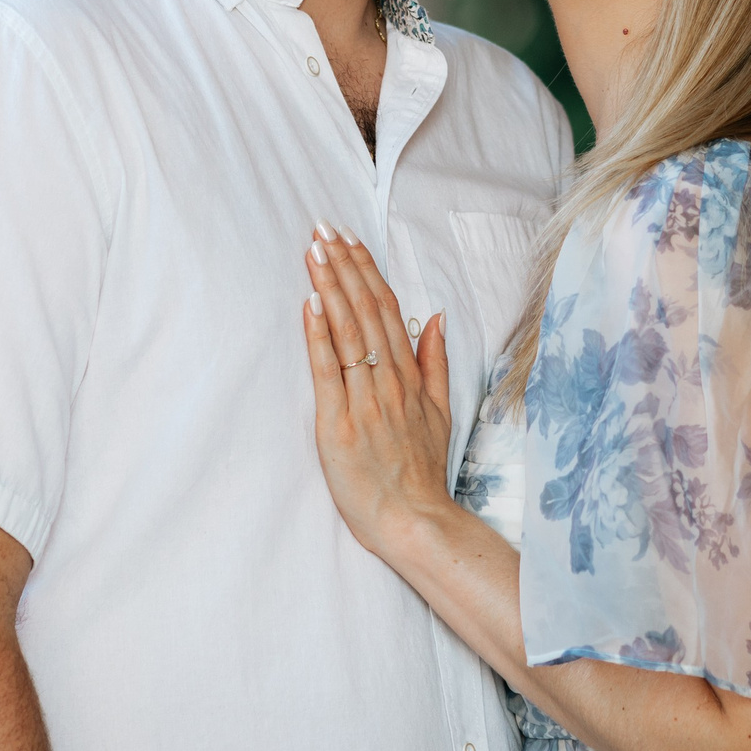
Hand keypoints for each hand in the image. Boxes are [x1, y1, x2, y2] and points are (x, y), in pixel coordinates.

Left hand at [302, 225, 458, 558]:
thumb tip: (437, 316)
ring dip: (329, 287)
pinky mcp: (338, 424)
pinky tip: (310, 304)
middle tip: (322, 229)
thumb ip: (436, 362)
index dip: (365, 269)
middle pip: (365, 310)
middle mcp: (389, 380)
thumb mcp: (441, 412)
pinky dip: (319, 336)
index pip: (387, 308)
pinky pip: (329, 372)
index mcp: (409, 376)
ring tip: (314, 251)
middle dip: (343, 265)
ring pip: (347, 332)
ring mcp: (364, 401)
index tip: (347, 237)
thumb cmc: (420, 471)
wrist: (414, 521)